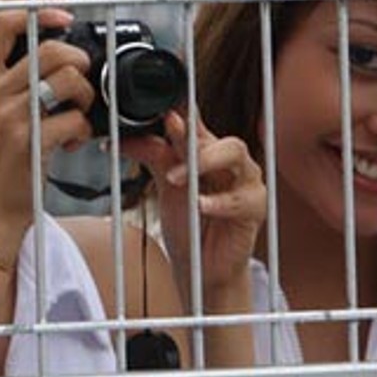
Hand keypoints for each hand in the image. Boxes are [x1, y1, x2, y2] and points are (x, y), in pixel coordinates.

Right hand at [0, 7, 94, 258]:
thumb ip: (4, 85)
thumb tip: (48, 55)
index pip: (3, 23)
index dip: (40, 13)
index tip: (64, 20)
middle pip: (50, 48)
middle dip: (78, 61)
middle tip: (80, 81)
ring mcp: (6, 117)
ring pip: (68, 78)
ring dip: (84, 95)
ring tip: (77, 113)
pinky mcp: (28, 142)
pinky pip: (75, 119)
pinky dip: (83, 129)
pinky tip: (72, 142)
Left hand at [124, 111, 265, 303]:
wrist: (200, 266)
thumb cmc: (187, 221)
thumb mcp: (164, 185)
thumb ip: (150, 157)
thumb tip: (121, 138)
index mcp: (208, 149)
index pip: (197, 121)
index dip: (182, 111)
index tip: (160, 111)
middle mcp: (230, 159)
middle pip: (217, 133)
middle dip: (191, 138)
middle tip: (167, 139)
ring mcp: (247, 181)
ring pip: (236, 154)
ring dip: (204, 161)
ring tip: (176, 177)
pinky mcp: (256, 208)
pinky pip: (242, 199)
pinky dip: (220, 201)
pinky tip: (200, 205)